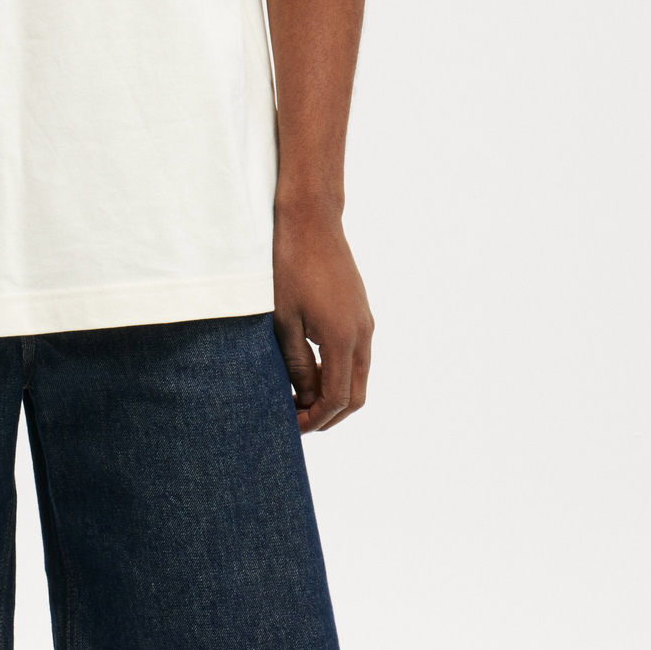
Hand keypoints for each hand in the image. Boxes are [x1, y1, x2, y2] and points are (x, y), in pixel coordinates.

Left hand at [272, 201, 373, 432]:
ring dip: (333, 395)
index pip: (337, 398)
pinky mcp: (361, 314)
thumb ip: (296, 363)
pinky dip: (337, 373)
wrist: (313, 223)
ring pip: (358, 377)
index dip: (316, 419)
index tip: (293, 426)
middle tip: (298, 420)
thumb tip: (305, 397)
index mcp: (343, 339)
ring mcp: (366, 323)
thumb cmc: (291, 268)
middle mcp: (362, 334)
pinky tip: (310, 370)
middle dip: (329, 415)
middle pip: (355, 395)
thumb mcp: (284, 321)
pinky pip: (356, 357)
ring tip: (300, 398)